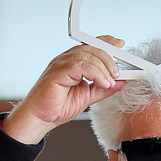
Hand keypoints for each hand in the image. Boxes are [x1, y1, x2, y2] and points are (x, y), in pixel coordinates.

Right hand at [3, 36, 125, 144]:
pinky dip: (94, 74)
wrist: (40, 118)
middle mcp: (65, 60)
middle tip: (117, 73)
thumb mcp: (88, 97)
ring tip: (109, 82)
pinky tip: (101, 83)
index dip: (106, 42)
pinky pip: (79, 66)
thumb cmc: (57, 107)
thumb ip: (103, 89)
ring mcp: (60, 65)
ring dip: (102, 68)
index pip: (90, 45)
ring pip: (86, 56)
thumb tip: (120, 83)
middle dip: (108, 58)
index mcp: (72, 62)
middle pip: (90, 48)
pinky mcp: (56, 73)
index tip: (120, 45)